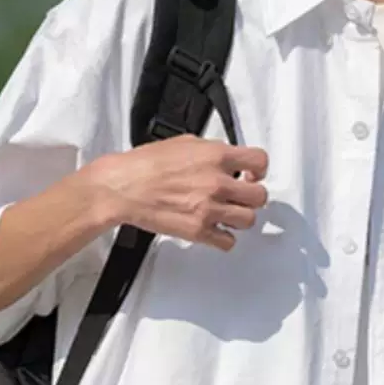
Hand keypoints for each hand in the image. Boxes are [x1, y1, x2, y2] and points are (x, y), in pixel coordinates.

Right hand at [85, 137, 270, 251]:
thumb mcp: (184, 142)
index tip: (252, 175)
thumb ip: (212, 151)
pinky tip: (216, 230)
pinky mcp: (198, 231)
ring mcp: (210, 209)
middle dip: (251, 196)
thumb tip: (227, 158)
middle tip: (241, 196)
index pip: (260, 161)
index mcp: (216, 156)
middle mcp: (217, 182)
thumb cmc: (145, 164)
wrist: (122, 187)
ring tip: (228, 214)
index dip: (259, 170)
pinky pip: (228, 241)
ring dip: (240, 218)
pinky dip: (224, 238)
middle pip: (260, 196)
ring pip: (249, 220)